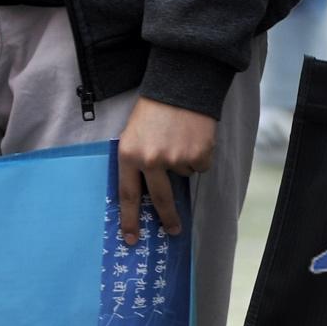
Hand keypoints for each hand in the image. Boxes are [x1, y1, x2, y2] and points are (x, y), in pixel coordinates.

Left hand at [116, 97, 215, 244]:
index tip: (130, 238)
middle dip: (167, 218)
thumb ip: (138, 162)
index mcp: (129, 155)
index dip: (129, 219)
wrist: (179, 87)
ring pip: (182, 175)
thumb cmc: (153, 111)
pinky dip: (198, 155)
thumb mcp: (134, 135)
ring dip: (182, 162)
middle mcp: (151, 160)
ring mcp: (175, 160)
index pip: (127, 195)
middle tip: (173, 231)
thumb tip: (146, 195)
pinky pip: (199, 166)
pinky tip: (192, 137)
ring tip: (178, 137)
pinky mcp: (198, 157)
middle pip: (159, 200)